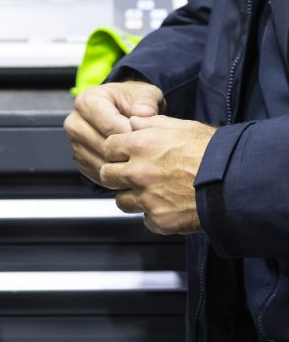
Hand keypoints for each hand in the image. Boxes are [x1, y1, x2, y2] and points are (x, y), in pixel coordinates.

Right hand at [63, 80, 164, 184]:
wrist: (121, 111)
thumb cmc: (131, 101)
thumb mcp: (143, 93)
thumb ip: (146, 100)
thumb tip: (144, 113)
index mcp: (87, 101)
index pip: (109, 126)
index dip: (132, 135)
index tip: (148, 138)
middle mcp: (75, 122)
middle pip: (103, 147)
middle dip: (127, 152)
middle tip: (147, 153)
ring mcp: (75, 143)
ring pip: (101, 164)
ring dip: (122, 166)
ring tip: (140, 160)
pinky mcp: (80, 160)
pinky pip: (99, 175)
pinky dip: (116, 176)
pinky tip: (130, 167)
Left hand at [100, 114, 215, 233]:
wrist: (234, 184)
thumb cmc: (211, 152)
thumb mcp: (181, 126)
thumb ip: (152, 123)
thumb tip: (133, 121)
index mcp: (140, 145)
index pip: (108, 146)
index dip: (116, 149)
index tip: (124, 153)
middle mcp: (137, 172)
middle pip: (107, 174)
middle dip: (116, 173)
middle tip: (131, 173)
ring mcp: (146, 198)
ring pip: (121, 200)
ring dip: (131, 196)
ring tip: (150, 192)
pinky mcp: (159, 220)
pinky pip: (145, 219)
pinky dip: (153, 215)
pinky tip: (167, 206)